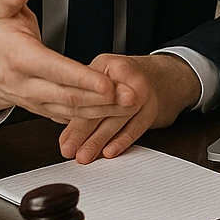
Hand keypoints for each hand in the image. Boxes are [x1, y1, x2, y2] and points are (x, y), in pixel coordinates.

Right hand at [0, 0, 132, 120]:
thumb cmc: (0, 37)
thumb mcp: (0, 11)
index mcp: (19, 58)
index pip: (54, 69)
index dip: (81, 77)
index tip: (106, 83)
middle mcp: (27, 85)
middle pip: (67, 96)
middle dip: (101, 98)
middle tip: (131, 95)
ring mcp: (36, 101)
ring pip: (72, 110)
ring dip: (103, 110)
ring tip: (131, 104)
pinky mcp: (44, 110)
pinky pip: (70, 117)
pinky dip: (94, 117)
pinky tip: (117, 112)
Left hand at [58, 54, 200, 163]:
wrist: (163, 77)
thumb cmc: (123, 80)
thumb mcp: (100, 77)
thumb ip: (80, 96)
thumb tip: (57, 117)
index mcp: (106, 64)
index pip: (86, 93)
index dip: (73, 116)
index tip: (63, 137)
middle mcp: (127, 76)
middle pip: (102, 106)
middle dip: (83, 131)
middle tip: (70, 150)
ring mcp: (143, 91)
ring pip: (118, 118)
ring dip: (100, 139)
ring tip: (85, 155)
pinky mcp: (154, 107)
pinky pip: (138, 126)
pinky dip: (123, 140)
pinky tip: (111, 151)